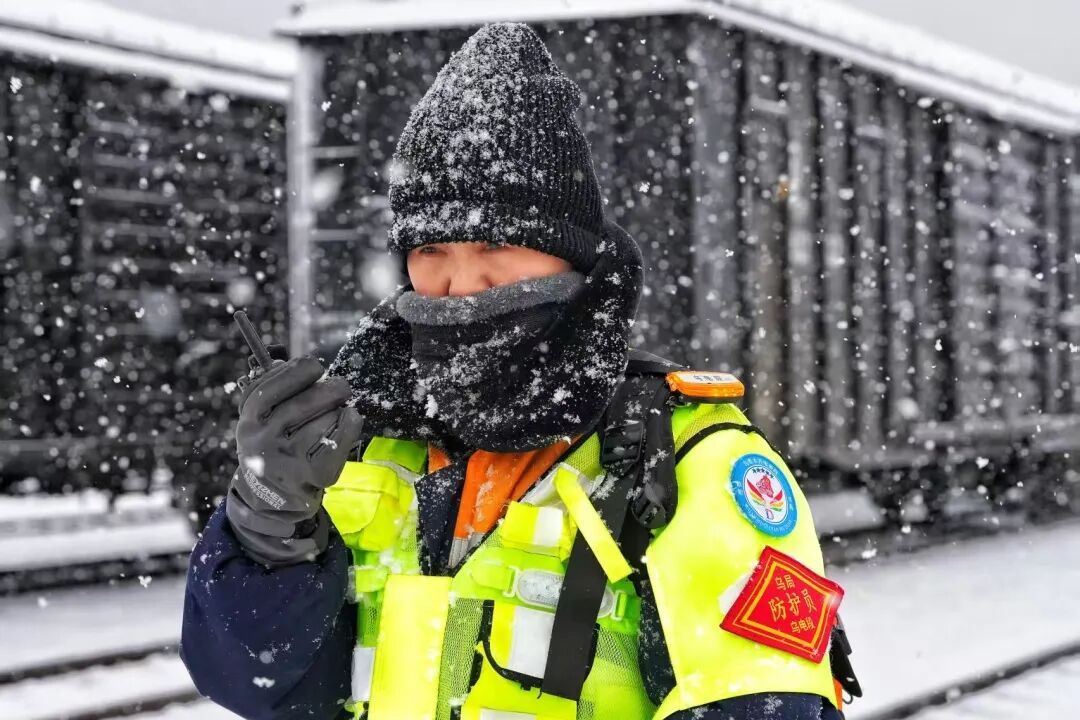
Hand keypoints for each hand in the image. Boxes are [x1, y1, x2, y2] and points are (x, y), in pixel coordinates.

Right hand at [226, 355, 362, 565]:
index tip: (315, 365)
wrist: (273, 498)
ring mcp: (286, 462)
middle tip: (342, 387)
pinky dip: (350, 425)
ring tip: (337, 412)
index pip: (269, 390)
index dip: (295, 372)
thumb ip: (271, 389)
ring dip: (338, 411)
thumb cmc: (273, 444)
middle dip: (330, 389)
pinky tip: (351, 418)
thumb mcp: (261, 419)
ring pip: (324, 421)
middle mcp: (263, 442)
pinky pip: (339, 441)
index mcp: (249, 422)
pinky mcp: (311, 477)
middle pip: (303, 404)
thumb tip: (294, 363)